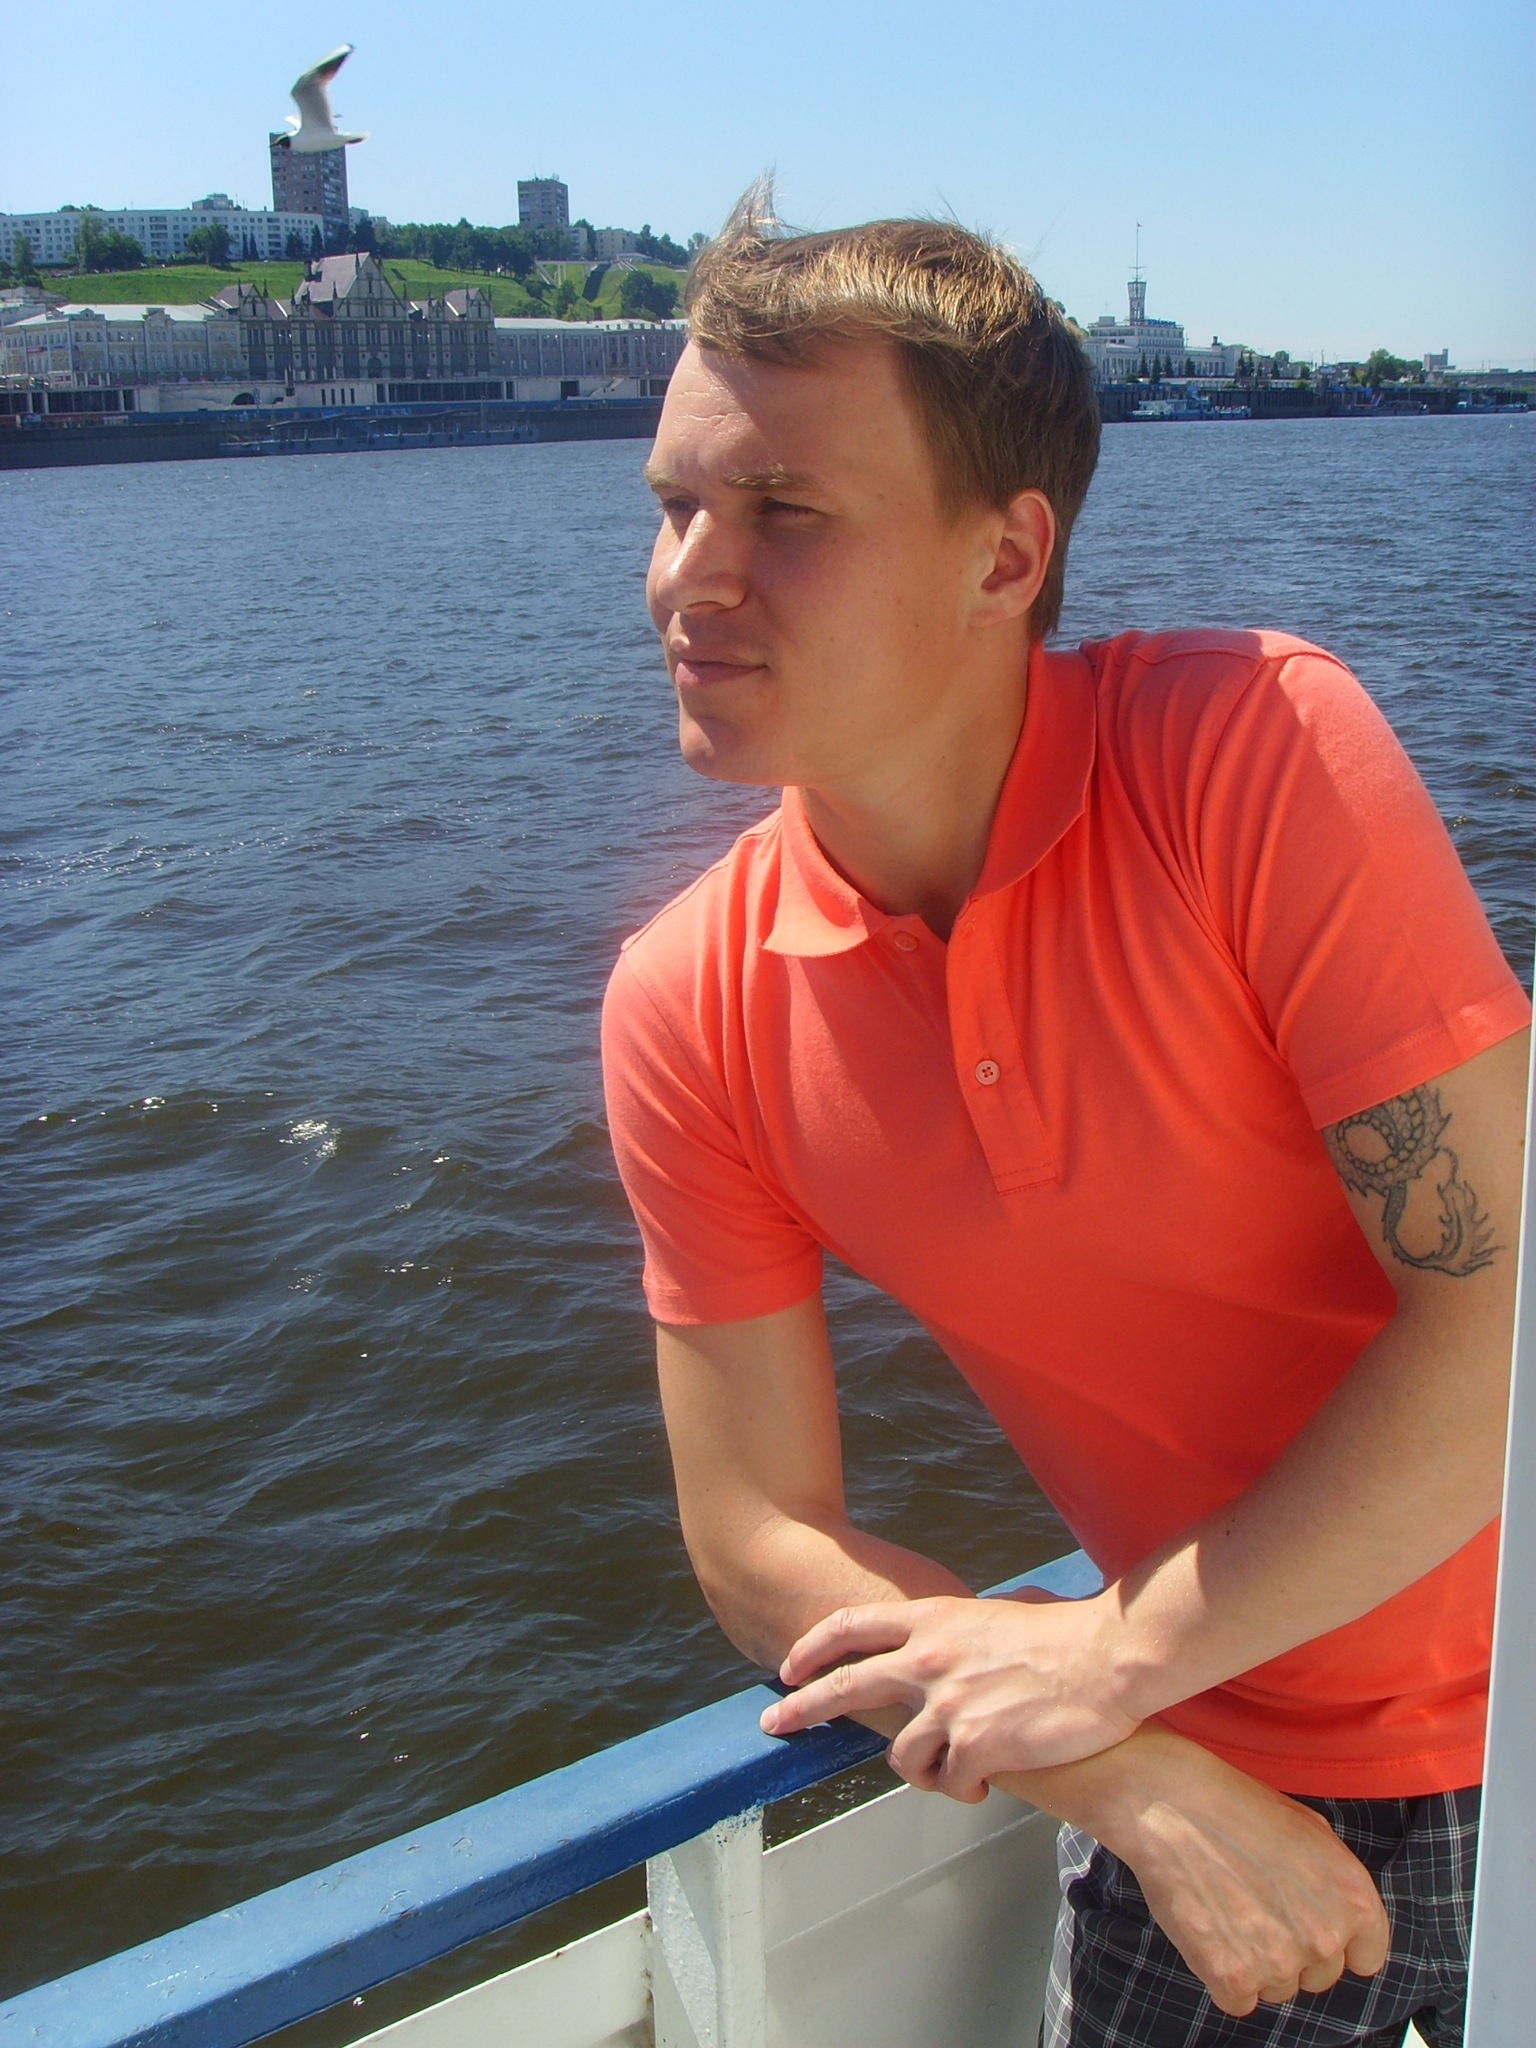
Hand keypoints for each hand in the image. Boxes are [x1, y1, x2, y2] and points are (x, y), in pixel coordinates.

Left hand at [759, 1590, 1140, 1797]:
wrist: (1106, 1660)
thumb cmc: (1064, 1635)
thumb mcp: (996, 1613)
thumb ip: (961, 1628)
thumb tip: (956, 1632)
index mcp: (932, 1620)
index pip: (851, 1626)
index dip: (813, 1647)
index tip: (789, 1666)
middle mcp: (928, 1659)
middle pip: (845, 1686)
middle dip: (802, 1708)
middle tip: (774, 1724)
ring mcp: (948, 1704)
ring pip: (902, 1756)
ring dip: (923, 1771)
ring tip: (954, 1771)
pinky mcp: (977, 1744)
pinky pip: (951, 1781)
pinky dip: (963, 1789)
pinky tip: (986, 1782)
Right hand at [1072, 1727, 1391, 2016]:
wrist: (1172, 1803)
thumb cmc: (1237, 1806)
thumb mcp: (1311, 1829)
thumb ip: (1335, 1884)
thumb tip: (1336, 1915)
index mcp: (1354, 1898)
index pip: (1366, 1956)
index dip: (1337, 1940)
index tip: (1309, 1924)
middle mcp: (1326, 1937)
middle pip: (1319, 1975)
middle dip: (1293, 1949)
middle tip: (1256, 1905)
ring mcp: (1280, 1962)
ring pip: (1278, 1988)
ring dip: (1256, 1962)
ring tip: (1227, 1910)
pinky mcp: (1234, 1978)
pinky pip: (1239, 1999)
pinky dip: (1222, 1973)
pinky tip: (1209, 1929)